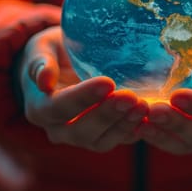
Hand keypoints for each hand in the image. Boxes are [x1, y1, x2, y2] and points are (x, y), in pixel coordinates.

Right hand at [19, 27, 147, 151]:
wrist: (61, 68)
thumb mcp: (41, 49)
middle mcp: (58, 130)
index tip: (107, 82)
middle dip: (108, 114)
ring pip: (102, 141)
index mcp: (40, 109)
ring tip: (143, 105)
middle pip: (82, 130)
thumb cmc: (51, 53)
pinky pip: (119, 140)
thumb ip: (40, 62)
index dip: (83, 97)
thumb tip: (43, 78)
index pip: (59, 108)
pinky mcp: (102, 138)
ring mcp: (81, 138)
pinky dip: (135, 131)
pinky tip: (151, 117)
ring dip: (124, 125)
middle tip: (130, 96)